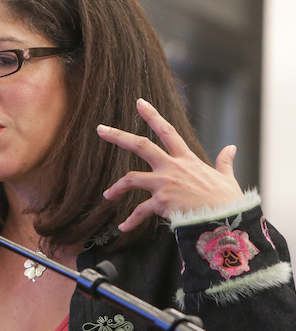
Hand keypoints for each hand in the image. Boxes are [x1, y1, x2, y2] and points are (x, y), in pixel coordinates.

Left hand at [98, 97, 243, 232]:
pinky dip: (131, 220)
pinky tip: (123, 227)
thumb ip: (224, 162)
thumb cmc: (227, 201)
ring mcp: (165, 184)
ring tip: (108, 195)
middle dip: (118, 136)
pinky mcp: (161, 202)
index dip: (153, 116)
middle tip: (100, 129)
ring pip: (131, 178)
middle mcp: (172, 167)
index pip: (167, 131)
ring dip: (116, 187)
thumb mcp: (226, 177)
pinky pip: (139, 211)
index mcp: (186, 159)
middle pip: (141, 145)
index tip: (139, 103)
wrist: (226, 220)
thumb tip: (231, 148)